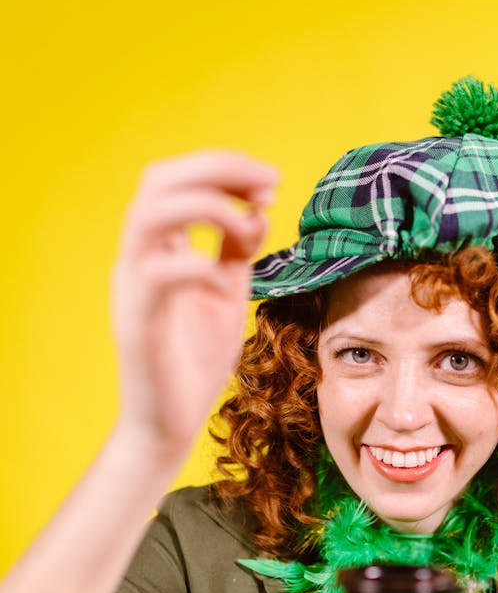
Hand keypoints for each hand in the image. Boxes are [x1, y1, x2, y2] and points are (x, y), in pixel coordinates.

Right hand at [113, 150, 278, 458]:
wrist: (168, 424)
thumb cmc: (194, 360)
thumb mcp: (226, 294)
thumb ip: (235, 252)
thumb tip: (256, 211)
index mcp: (156, 248)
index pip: (176, 179)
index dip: (223, 168)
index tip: (270, 183)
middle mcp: (137, 259)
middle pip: (158, 181)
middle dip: (218, 170)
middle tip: (268, 185)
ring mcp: (132, 288)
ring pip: (149, 215)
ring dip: (208, 206)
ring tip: (248, 224)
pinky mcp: (137, 323)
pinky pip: (157, 275)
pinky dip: (196, 264)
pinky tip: (225, 279)